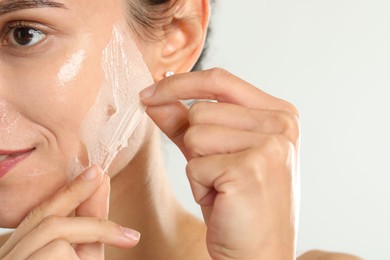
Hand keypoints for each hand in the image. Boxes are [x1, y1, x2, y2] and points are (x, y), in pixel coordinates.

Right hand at [0, 166, 139, 259]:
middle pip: (44, 218)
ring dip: (95, 228)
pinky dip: (82, 256)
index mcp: (20, 253)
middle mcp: (9, 257)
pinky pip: (57, 253)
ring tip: (130, 237)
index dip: (68, 191)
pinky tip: (94, 259)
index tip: (96, 171)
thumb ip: (90, 230)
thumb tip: (101, 184)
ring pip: (53, 233)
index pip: (41, 216)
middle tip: (102, 174)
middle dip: (76, 193)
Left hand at [141, 68, 299, 259]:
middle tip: (219, 173)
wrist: (259, 252)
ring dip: (197, 167)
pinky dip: (199, 186)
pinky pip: (195, 165)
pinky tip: (223, 200)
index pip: (219, 79)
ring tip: (222, 187)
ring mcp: (270, 146)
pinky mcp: (250, 169)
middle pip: (201, 109)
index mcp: (279, 113)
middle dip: (195, 145)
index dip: (179, 84)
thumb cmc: (240, 203)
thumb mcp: (215, 153)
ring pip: (195, 134)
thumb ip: (186, 123)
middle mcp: (281, 124)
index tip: (149, 94)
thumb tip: (154, 99)